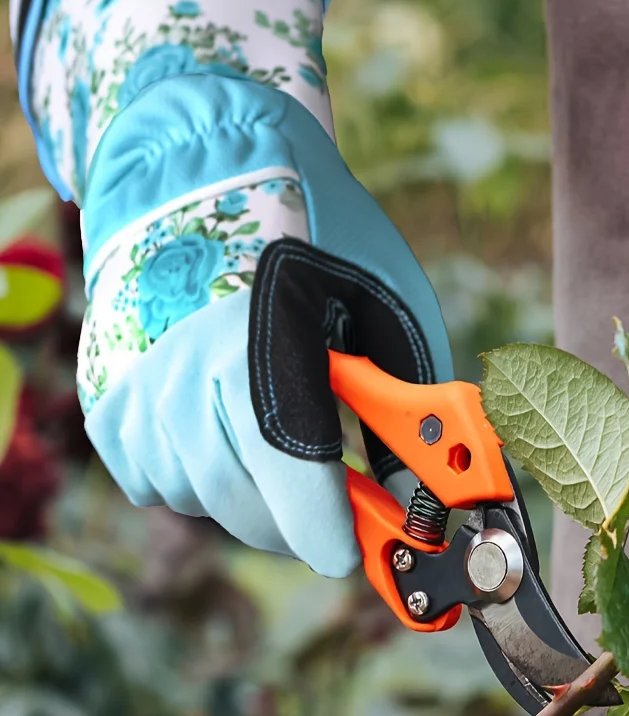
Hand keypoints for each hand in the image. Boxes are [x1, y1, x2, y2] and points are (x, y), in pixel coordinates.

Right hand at [12, 0, 449, 575]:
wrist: (207, 159)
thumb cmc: (321, 234)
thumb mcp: (394, 311)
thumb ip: (410, 411)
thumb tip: (433, 501)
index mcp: (260, 341)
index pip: (287, 469)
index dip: (327, 528)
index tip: (356, 556)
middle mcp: (182, 369)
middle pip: (248, 507)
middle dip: (309, 523)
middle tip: (350, 505)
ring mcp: (135, 388)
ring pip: (205, 502)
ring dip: (260, 498)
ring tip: (291, 443)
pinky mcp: (109, 401)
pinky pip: (162, 482)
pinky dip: (207, 477)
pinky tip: (235, 430)